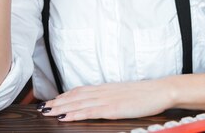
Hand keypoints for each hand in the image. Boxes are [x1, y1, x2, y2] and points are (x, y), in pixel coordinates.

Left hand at [39, 80, 173, 121]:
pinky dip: (75, 114)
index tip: (53, 99)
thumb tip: (104, 99)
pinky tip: (65, 117)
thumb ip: (113, 95)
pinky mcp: (113, 109)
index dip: (66, 94)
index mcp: (108, 87)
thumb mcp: (126, 92)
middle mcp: (104, 91)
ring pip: (79, 103)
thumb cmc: (147, 93)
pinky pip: (90, 111)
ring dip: (62, 107)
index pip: (82, 89)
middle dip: (58, 101)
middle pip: (76, 95)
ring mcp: (108, 100)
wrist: (161, 90)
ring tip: (48, 112)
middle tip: (42, 107)